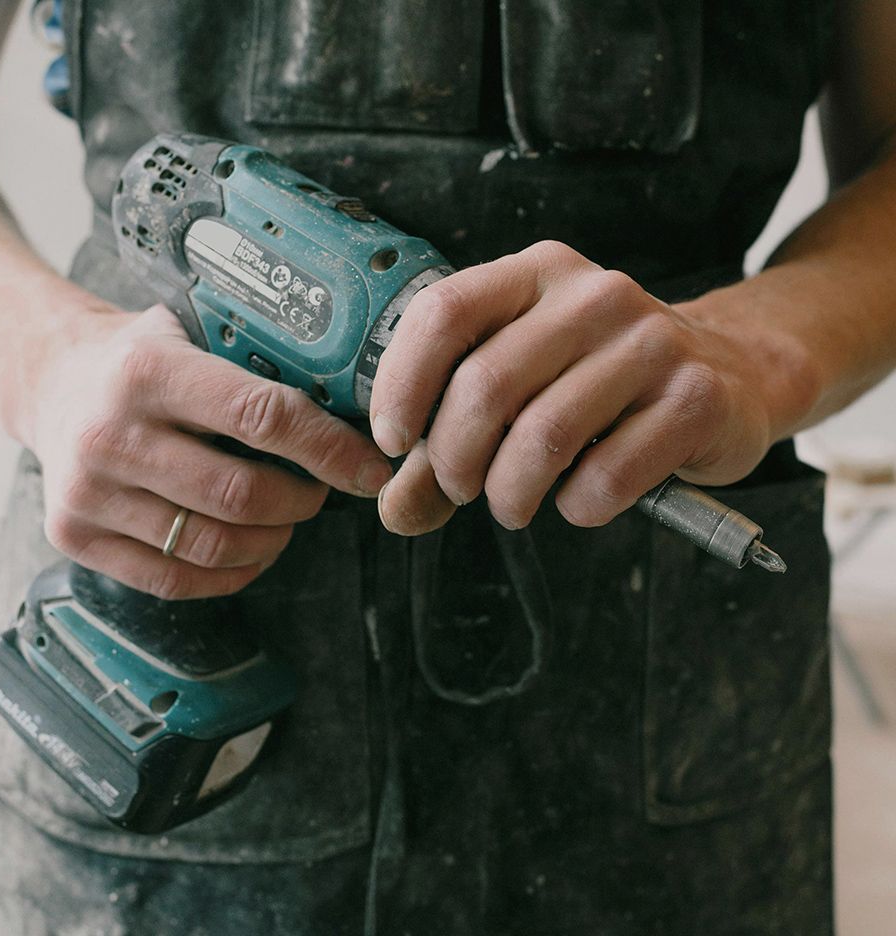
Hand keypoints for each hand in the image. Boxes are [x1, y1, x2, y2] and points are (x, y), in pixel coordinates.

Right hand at [27, 304, 391, 597]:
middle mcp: (110, 434)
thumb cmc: (142, 359)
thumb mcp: (190, 330)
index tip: (369, 467)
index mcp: (148, 370)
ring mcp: (86, 493)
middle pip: (241, 494)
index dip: (328, 449)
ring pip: (214, 545)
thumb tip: (357, 404)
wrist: (51, 384)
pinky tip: (252, 549)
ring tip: (288, 517)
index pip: (261, 416)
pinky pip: (176, 580)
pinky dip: (232, 573)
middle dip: (304, 500)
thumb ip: (257, 361)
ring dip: (273, 539)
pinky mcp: (74, 537)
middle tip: (324, 490)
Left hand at [371, 241, 788, 535]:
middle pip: (485, 386)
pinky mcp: (694, 398)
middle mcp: (593, 295)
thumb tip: (396, 508)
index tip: (395, 440)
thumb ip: (450, 444)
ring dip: (510, 494)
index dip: (401, 385)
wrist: (730, 376)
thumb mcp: (522, 390)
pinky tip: (580, 499)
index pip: (443, 313)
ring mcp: (651, 342)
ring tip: (513, 504)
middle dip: (453, 461)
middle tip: (461, 488)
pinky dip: (577, 507)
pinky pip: (606, 477)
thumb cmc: (604, 386)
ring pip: (543, 437)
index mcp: (535, 275)